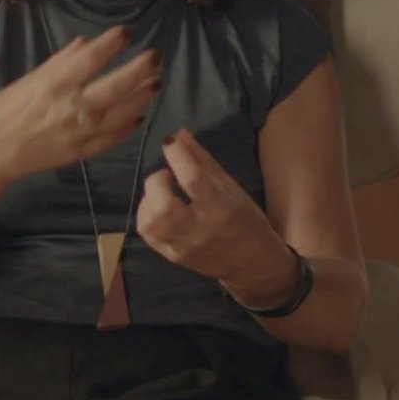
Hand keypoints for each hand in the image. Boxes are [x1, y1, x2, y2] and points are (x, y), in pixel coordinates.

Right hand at [0, 25, 159, 187]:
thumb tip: (85, 44)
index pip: (92, 58)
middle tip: (155, 57)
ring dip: (141, 97)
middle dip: (140, 69)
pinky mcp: (81, 153)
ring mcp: (79, 132)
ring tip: (154, 84)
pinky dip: (128, 126)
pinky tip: (138, 115)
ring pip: (122, 113)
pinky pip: (112, 139)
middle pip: (117, 85)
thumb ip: (58, 63)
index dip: (113, 42)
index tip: (127, 31)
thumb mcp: (26, 81)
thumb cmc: (1, 113)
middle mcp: (71, 107)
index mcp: (54, 84)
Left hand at [136, 129, 290, 293]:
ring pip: (150, 224)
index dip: (176, 155)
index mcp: (220, 209)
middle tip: (167, 176)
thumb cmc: (246, 219)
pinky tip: (158, 209)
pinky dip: (147, 216)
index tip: (170, 141)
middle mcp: (200, 230)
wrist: (252, 264)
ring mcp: (184, 247)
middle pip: (164, 207)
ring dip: (148, 200)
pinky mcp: (173, 257)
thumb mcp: (231, 187)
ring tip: (161, 193)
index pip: (192, 179)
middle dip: (156, 182)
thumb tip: (179, 135)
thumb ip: (203, 161)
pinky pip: (149, 236)